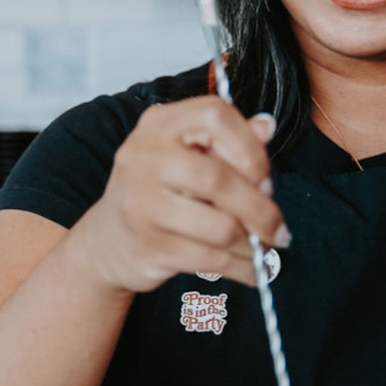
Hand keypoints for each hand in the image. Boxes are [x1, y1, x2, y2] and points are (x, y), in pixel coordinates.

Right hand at [68, 96, 287, 294]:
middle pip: (220, 179)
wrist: (108, 238)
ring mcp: (142, 203)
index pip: (215, 116)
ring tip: (261, 248)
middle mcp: (144, 156)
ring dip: (253, 244)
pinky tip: (250, 269)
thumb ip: (228, 139)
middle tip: (277, 228)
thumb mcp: (188, 153)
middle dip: (261, 209)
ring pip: (221, 227)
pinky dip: (241, 268)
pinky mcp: (148, 246)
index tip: (264, 177)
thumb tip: (267, 127)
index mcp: (159, 124)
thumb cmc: (159, 189)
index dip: (250, 147)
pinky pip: (211, 260)